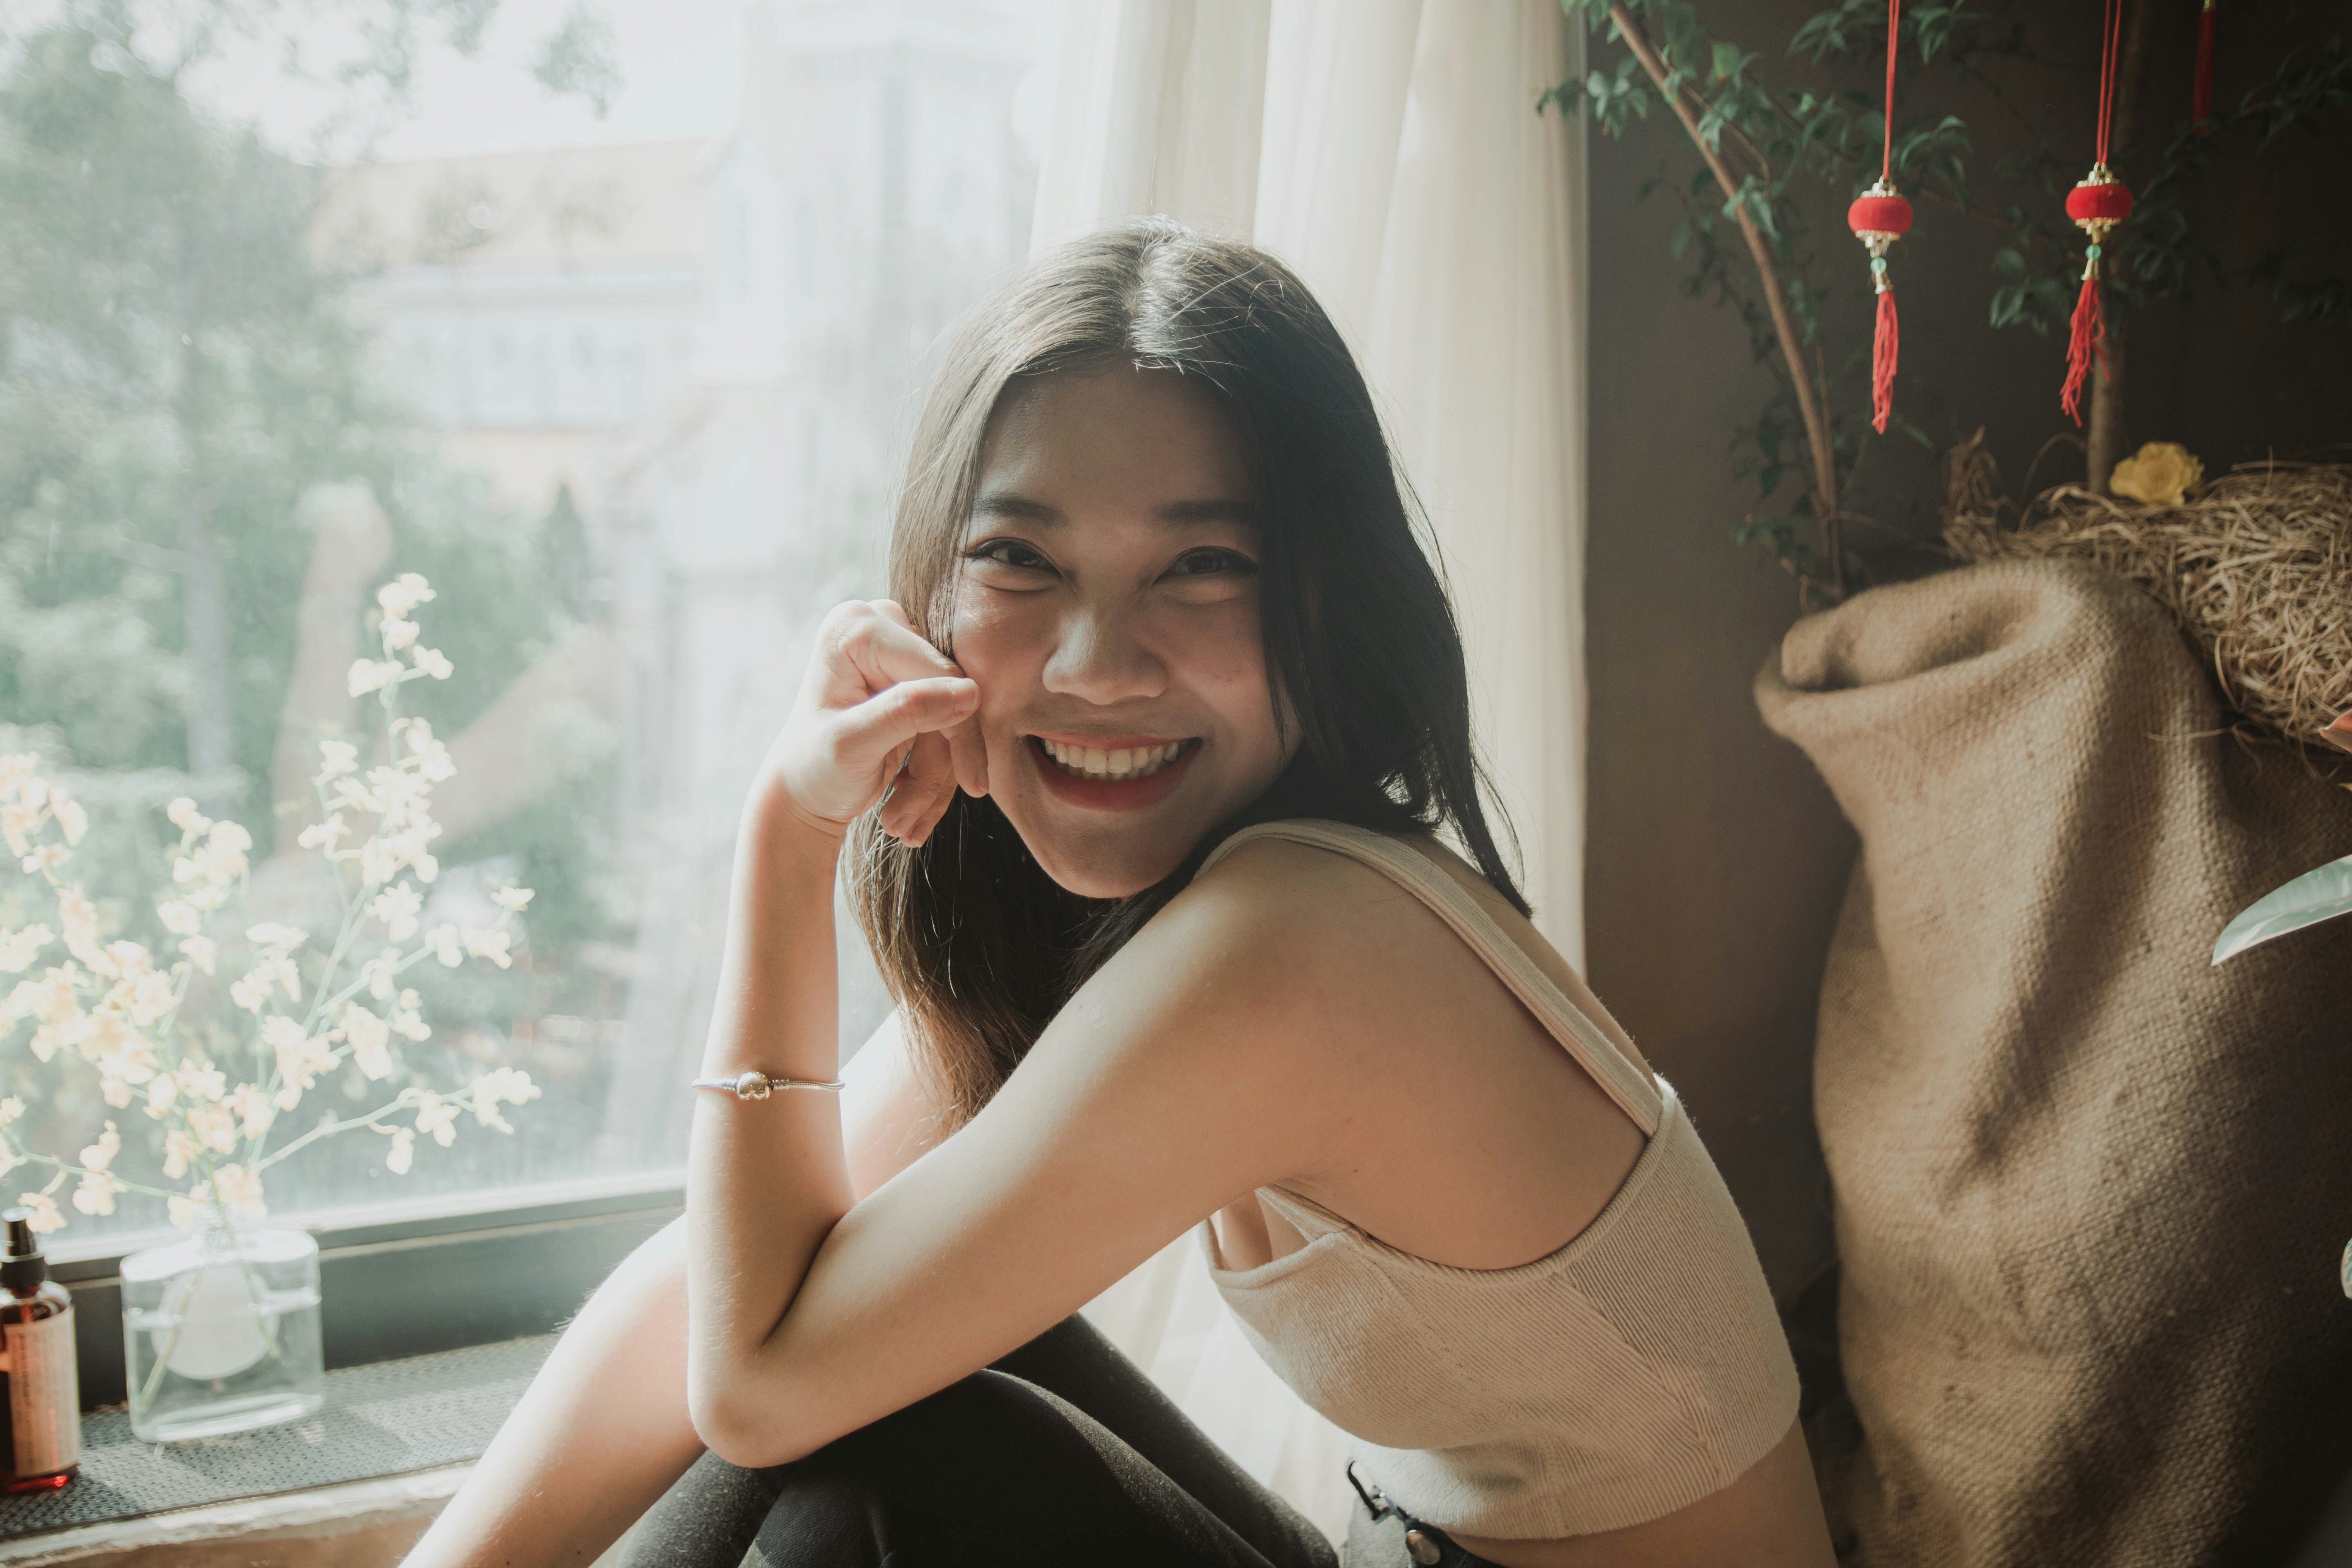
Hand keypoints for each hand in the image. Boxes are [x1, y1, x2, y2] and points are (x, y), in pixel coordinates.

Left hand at [762, 600, 987, 845]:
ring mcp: (898, 654)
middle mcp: (880, 627)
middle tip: (912, 819)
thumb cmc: (813, 772)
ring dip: (935, 776)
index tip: (973, 783)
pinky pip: (950, 726)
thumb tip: (970, 692)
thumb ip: (906, 712)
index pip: (938, 671)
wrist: (802, 797)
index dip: (960, 727)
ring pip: (954, 716)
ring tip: (900, 822)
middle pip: (950, 693)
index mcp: (856, 627)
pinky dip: (936, 773)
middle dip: (941, 760)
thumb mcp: (852, 746)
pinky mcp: (913, 683)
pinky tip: (907, 806)